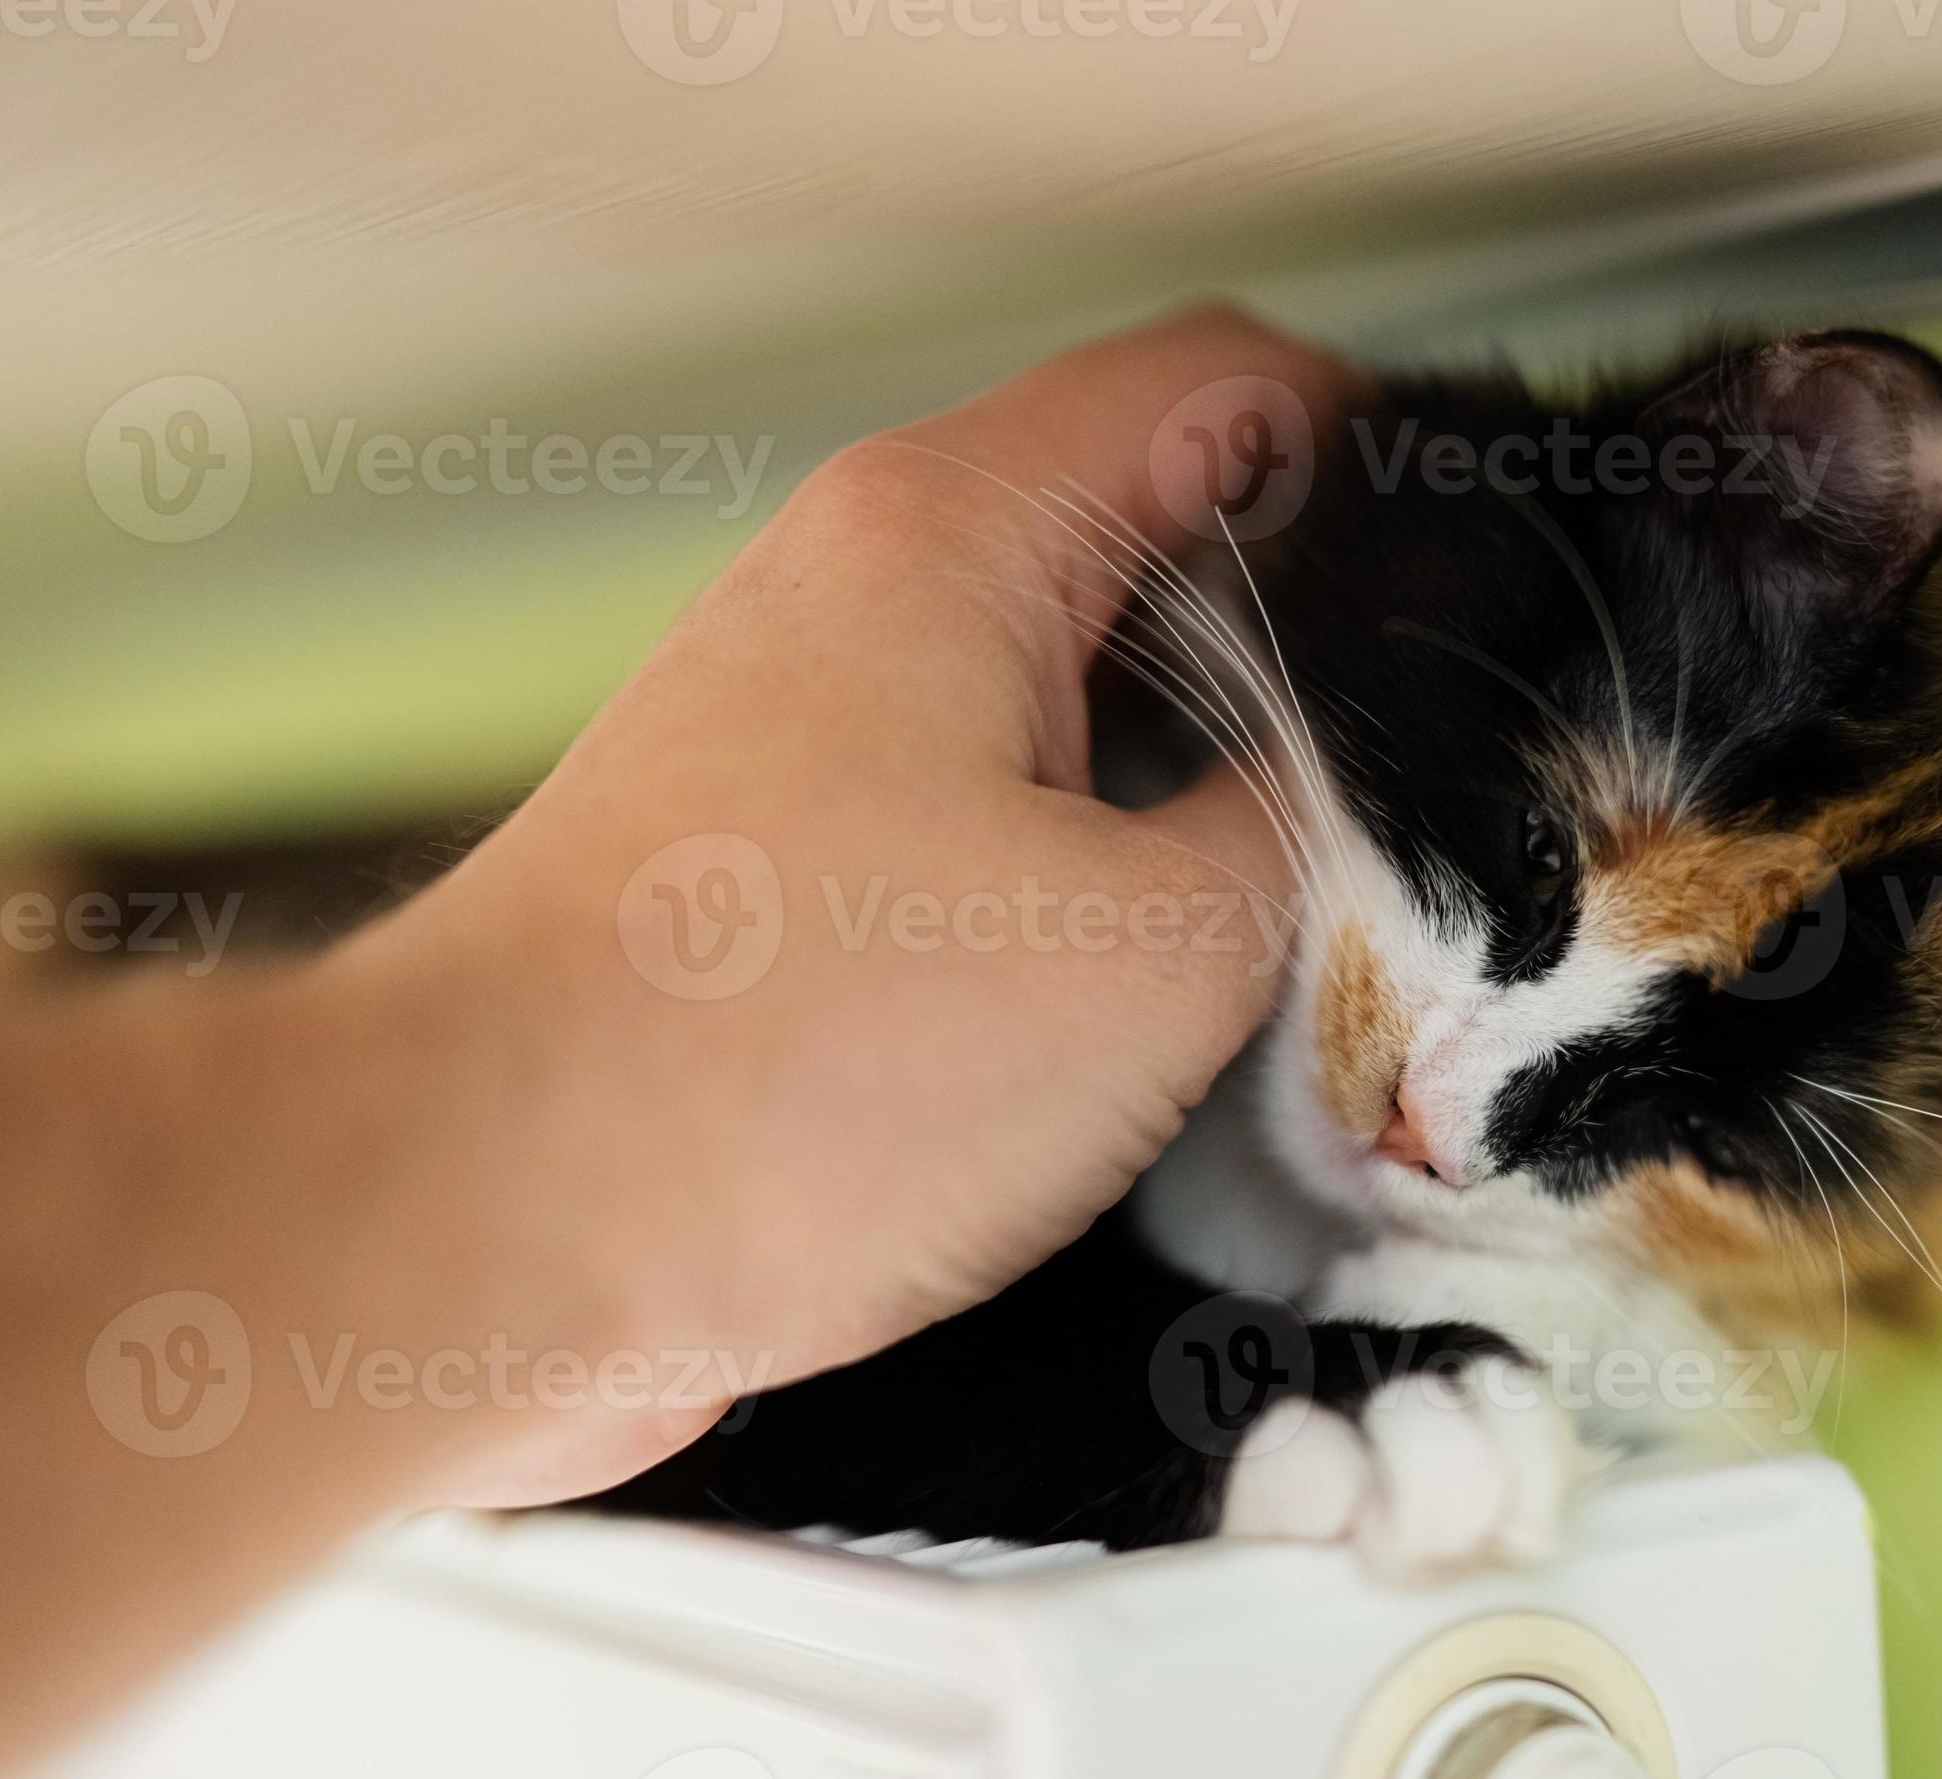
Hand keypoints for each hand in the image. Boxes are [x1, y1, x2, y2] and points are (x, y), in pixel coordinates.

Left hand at [359, 305, 1360, 1501]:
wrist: (474, 1229)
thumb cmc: (763, 1071)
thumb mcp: (1152, 954)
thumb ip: (1305, 840)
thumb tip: (1360, 808)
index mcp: (955, 538)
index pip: (1219, 386)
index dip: (1376, 455)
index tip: (1467, 580)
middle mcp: (861, 600)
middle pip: (1148, 550)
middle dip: (1303, 663)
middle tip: (1419, 789)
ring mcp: (808, 736)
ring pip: (1070, 711)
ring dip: (1192, 804)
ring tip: (1305, 924)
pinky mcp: (775, 873)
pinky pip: (984, 830)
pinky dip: (1085, 893)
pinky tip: (1156, 1016)